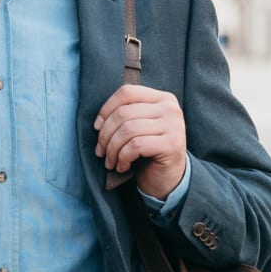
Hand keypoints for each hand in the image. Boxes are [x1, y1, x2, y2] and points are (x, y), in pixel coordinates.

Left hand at [93, 84, 186, 199]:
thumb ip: (126, 115)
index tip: (97, 127)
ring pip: (128, 130)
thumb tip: (99, 121)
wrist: (169, 179)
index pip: (127, 92)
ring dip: (112, 149)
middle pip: (124, 113)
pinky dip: (123, 158)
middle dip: (105, 135)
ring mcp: (173, 125)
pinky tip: (123, 166)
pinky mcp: (172, 144)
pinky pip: (136, 145)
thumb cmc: (148, 153)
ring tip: (111, 161)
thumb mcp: (138, 128)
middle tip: (100, 151)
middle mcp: (170, 108)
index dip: (106, 109)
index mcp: (162, 98)